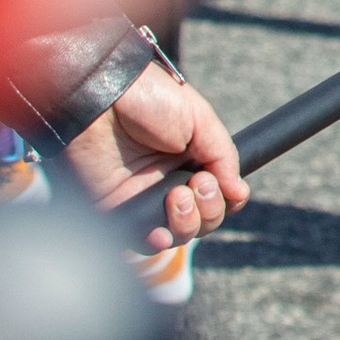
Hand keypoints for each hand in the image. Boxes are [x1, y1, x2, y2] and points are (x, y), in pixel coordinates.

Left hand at [65, 63, 248, 250]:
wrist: (101, 98)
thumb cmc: (149, 99)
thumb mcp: (199, 119)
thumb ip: (223, 157)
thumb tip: (239, 194)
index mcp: (190, 160)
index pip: (218, 196)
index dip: (225, 199)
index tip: (219, 183)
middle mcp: (169, 182)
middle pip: (203, 220)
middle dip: (210, 208)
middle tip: (198, 184)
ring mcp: (143, 198)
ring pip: (177, 235)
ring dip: (187, 222)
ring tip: (177, 196)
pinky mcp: (117, 210)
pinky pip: (140, 240)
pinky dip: (155, 241)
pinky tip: (160, 228)